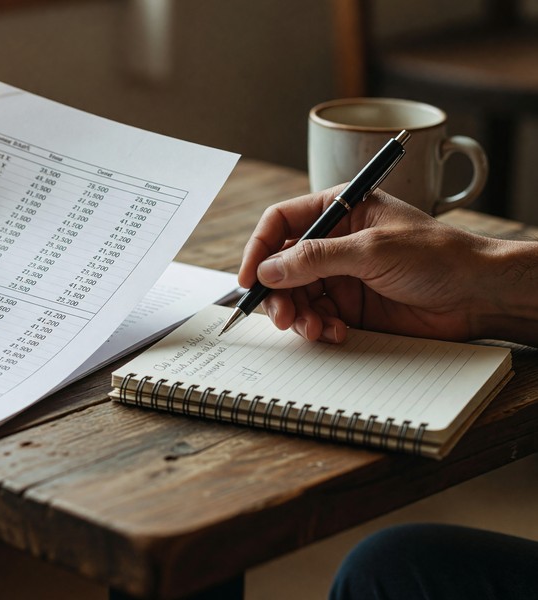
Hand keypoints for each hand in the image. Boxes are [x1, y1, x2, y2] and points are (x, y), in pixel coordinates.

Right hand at [237, 186, 510, 342]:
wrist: (479, 296)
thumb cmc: (439, 256)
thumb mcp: (371, 250)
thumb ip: (316, 259)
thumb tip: (268, 270)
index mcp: (340, 209)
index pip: (282, 222)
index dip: (259, 248)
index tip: (249, 278)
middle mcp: (334, 241)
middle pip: (282, 265)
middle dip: (279, 292)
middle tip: (282, 316)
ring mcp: (341, 275)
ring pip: (296, 296)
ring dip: (299, 315)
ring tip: (315, 329)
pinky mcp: (350, 306)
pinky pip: (316, 318)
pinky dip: (318, 329)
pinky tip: (335, 334)